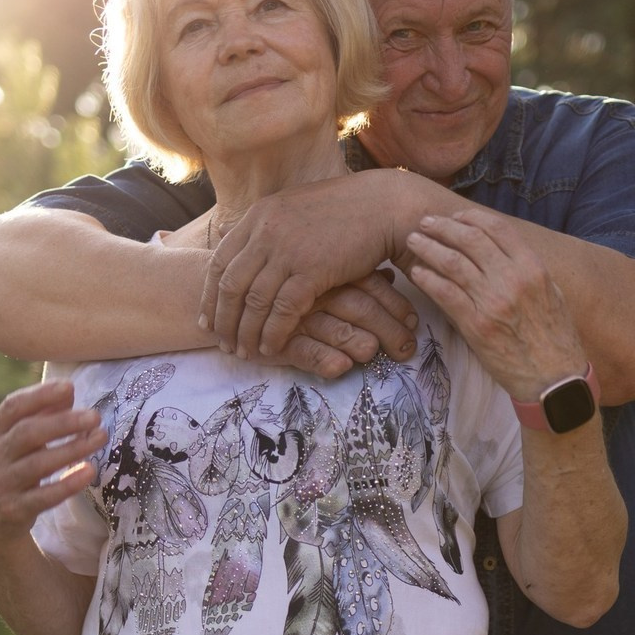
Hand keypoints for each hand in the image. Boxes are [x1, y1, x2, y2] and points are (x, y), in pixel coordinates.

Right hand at [0, 380, 107, 557]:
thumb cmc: (14, 464)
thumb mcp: (18, 438)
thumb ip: (41, 414)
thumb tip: (68, 393)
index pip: (13, 407)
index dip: (40, 395)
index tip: (69, 388)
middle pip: (27, 433)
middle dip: (63, 423)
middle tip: (94, 416)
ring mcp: (2, 483)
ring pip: (38, 464)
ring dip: (73, 449)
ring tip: (100, 437)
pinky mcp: (15, 509)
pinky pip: (44, 496)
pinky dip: (68, 484)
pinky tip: (89, 471)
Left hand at [199, 171, 400, 360]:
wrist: (384, 205)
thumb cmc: (344, 211)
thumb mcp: (294, 209)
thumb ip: (266, 227)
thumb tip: (240, 242)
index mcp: (258, 216)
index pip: (220, 261)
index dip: (209, 295)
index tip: (206, 319)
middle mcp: (266, 231)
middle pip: (230, 285)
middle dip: (222, 320)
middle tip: (221, 343)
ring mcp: (287, 250)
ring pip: (253, 301)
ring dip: (245, 332)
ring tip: (244, 352)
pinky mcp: (312, 270)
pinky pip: (283, 310)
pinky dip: (273, 333)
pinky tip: (271, 348)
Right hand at [261, 270, 417, 376]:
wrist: (220, 290)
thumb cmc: (280, 283)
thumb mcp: (319, 273)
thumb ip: (354, 275)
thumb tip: (392, 277)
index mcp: (328, 267)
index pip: (370, 284)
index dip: (395, 305)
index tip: (414, 323)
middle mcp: (315, 288)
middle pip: (359, 306)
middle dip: (389, 330)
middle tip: (407, 350)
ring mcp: (295, 315)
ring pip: (334, 327)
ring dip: (359, 342)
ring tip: (377, 354)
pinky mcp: (276, 340)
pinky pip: (303, 349)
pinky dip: (323, 358)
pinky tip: (342, 367)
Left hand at [405, 207, 588, 402]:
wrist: (554, 379)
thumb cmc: (554, 339)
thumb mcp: (551, 295)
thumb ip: (528, 271)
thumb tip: (503, 252)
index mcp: (533, 267)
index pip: (497, 228)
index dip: (471, 217)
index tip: (454, 216)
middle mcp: (513, 279)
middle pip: (470, 240)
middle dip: (443, 227)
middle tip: (424, 223)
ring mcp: (493, 301)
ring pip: (453, 263)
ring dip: (428, 248)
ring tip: (413, 242)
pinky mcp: (476, 325)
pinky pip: (446, 294)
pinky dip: (428, 279)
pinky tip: (416, 273)